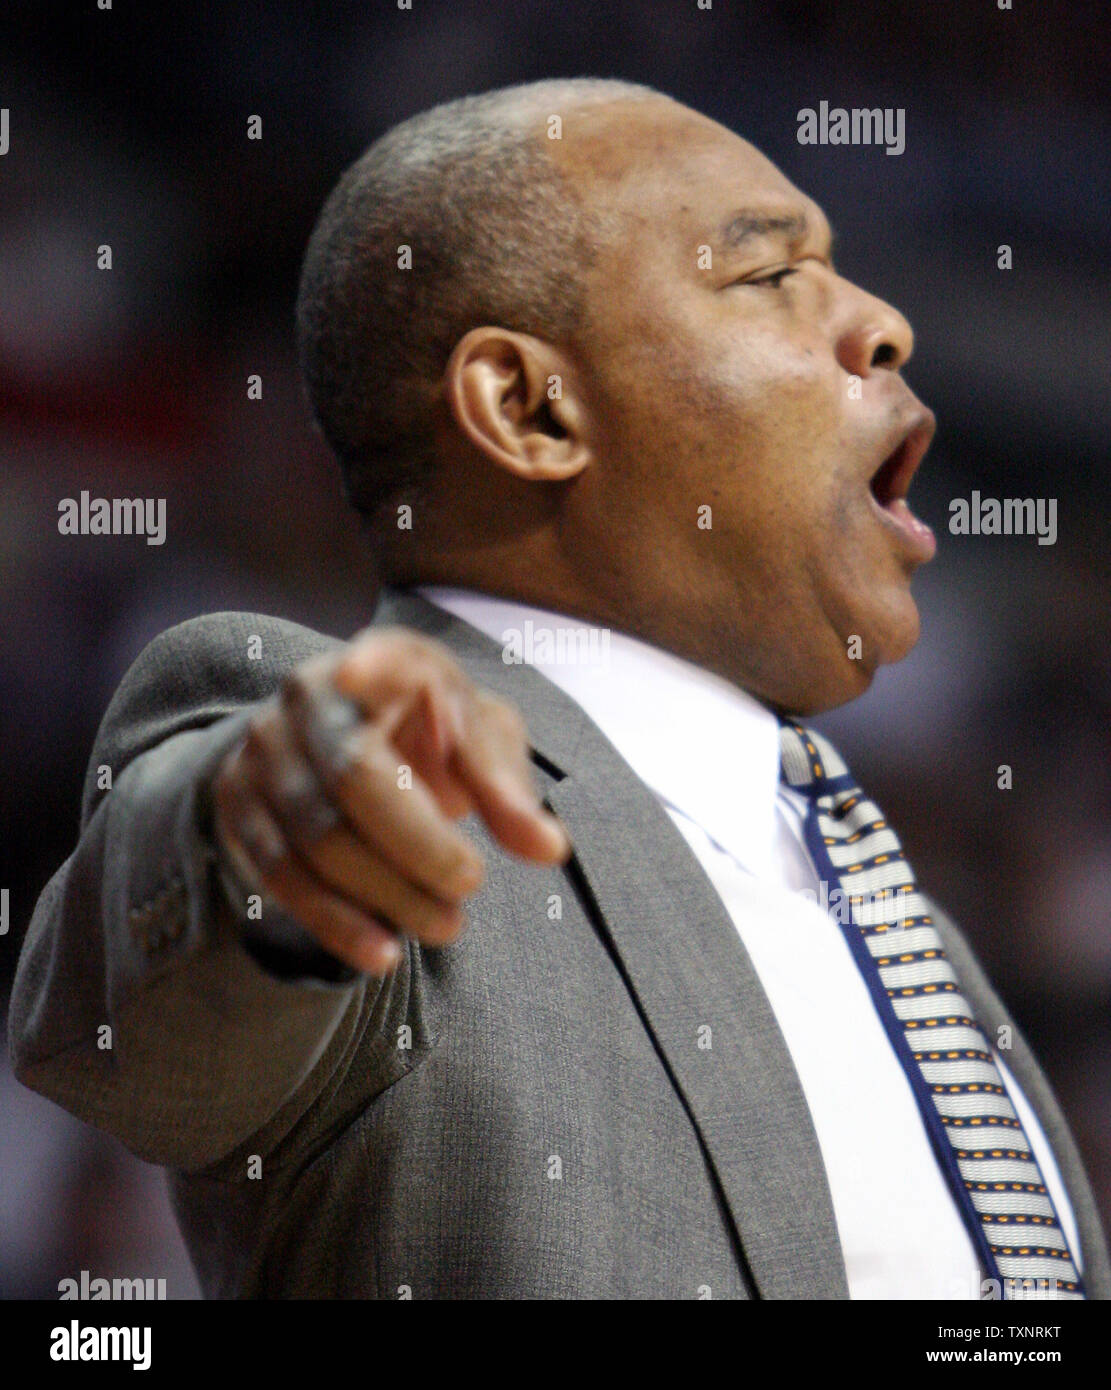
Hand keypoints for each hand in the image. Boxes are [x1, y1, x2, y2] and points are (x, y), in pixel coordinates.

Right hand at [211, 626, 570, 974]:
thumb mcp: (479, 743)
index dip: (371, 664)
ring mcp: (265, 749)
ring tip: (446, 926)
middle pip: (354, 771)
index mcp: (386, 662)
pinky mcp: (239, 804)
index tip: (359, 671)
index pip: (381, 657)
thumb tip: (547, 847)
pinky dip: (335, 921)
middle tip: (472, 885)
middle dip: (419, 842)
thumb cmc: (431, 739)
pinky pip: (280, 873)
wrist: (340, 747)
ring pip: (317, 834)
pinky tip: (381, 953)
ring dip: (387, 892)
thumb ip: (510, 789)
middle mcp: (312, 696)